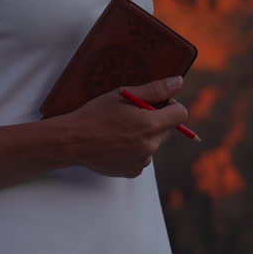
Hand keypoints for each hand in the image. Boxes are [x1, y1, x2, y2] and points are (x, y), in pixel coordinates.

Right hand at [62, 76, 189, 177]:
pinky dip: (135, 150)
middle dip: (156, 120)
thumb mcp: (124, 95)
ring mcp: (141, 161)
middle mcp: (150, 146)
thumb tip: (179, 81)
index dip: (170, 105)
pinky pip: (143, 157)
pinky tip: (117, 143)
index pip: (180, 114)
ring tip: (121, 130)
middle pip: (167, 129)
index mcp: (151, 125)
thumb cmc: (96, 114)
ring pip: (154, 143)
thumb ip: (155, 89)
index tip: (156, 102)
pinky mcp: (132, 172)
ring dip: (145, 136)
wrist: (71, 141)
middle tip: (133, 114)